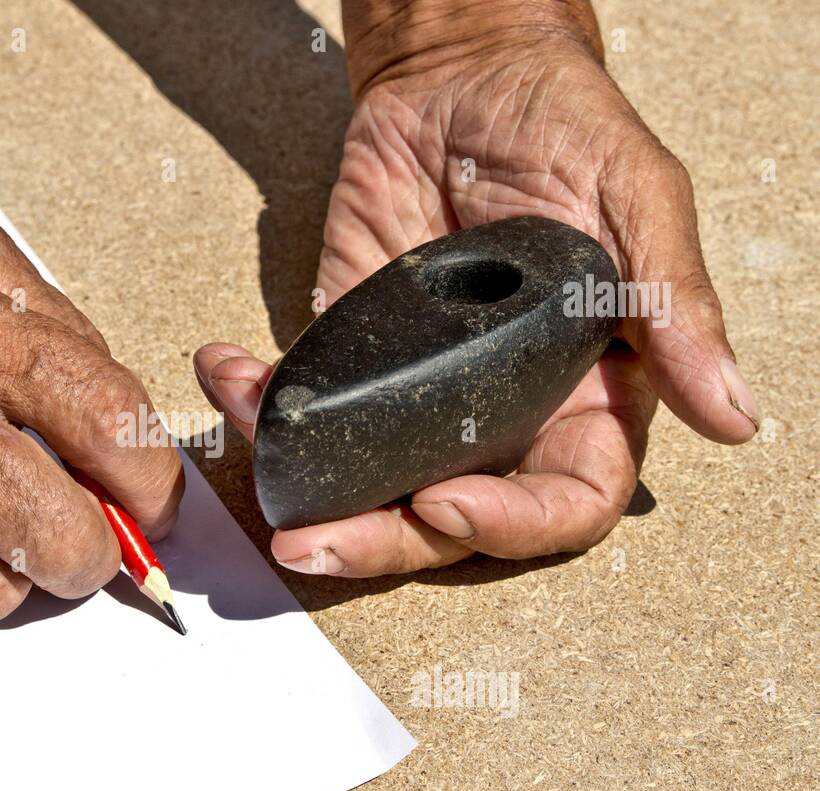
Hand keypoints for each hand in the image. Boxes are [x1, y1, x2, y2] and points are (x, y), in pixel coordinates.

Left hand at [195, 3, 756, 576]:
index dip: (508, 526)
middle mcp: (496, 411)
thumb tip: (733, 416)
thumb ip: (673, 308)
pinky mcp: (349, 351)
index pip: (560, 502)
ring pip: (366, 482)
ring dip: (309, 497)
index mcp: (583, 394)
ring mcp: (416, 389)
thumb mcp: (637, 202)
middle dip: (379, 543)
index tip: (445, 503)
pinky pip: (304, 404)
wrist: (463, 75)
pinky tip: (228, 374)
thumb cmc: (565, 128)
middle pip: (445, 519)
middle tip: (317, 543)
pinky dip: (257, 405)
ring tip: (266, 494)